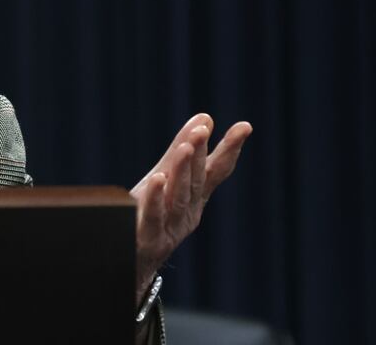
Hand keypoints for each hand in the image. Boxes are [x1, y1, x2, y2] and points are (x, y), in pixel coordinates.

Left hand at [130, 113, 251, 302]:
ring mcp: (170, 227)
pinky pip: (153, 217)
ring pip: (179, 197)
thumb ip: (183, 150)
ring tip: (185, 147)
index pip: (215, 170)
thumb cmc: (150, 212)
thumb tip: (205, 116)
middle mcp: (188, 212)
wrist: (130, 258)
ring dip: (183, 171)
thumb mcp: (166, 178)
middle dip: (200, 154)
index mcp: (196, 198)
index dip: (230, 149)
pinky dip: (157, 198)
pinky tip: (158, 179)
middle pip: (196, 181)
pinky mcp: (148, 238)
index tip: (245, 126)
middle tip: (202, 129)